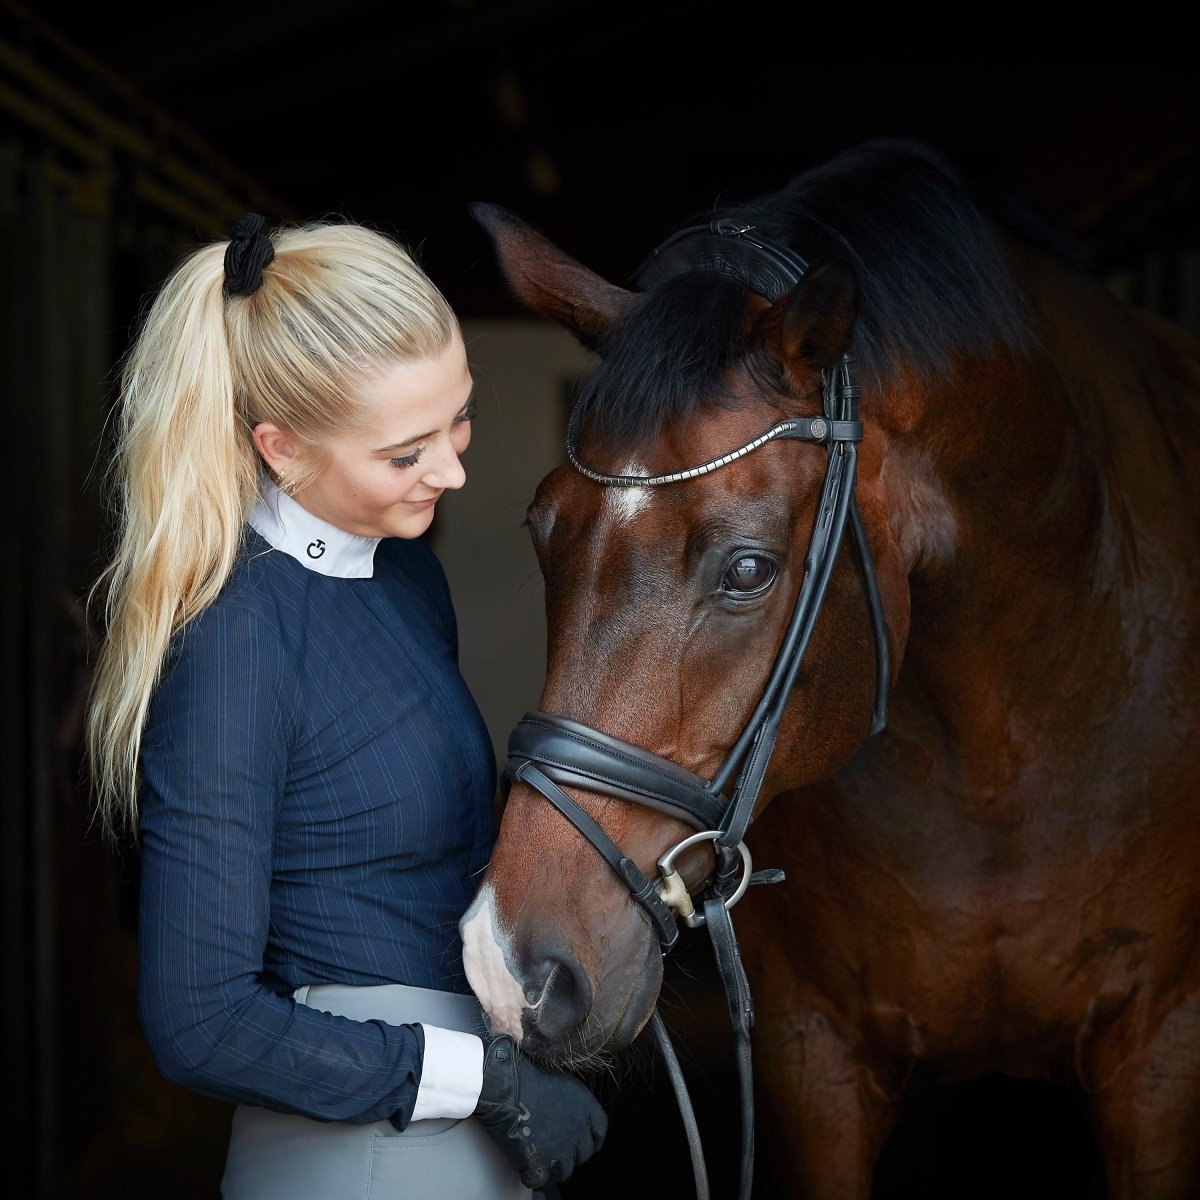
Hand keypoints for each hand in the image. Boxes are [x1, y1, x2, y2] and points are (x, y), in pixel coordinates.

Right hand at [473, 1035, 606, 1188]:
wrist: (506, 1084)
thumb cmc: (528, 1074)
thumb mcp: (562, 1080)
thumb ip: (574, 1102)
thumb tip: (570, 1112)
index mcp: (586, 1107)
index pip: (600, 1132)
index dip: (592, 1139)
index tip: (583, 1141)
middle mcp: (578, 1130)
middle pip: (584, 1154)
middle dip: (571, 1153)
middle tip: (556, 1148)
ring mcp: (561, 1148)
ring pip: (564, 1170)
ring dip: (553, 1167)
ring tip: (539, 1156)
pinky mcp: (540, 1161)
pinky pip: (540, 1179)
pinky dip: (532, 1174)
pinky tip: (524, 1165)